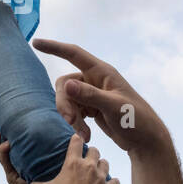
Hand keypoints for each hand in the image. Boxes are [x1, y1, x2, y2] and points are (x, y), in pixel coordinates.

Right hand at [0, 125, 40, 183]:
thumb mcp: (41, 168)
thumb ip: (41, 156)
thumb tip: (52, 136)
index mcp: (15, 163)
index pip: (3, 146)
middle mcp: (10, 166)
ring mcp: (10, 172)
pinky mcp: (13, 178)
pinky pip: (7, 164)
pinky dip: (5, 153)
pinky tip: (6, 144)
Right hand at [30, 137, 118, 183]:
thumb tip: (30, 183)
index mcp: (72, 163)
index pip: (76, 141)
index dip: (76, 139)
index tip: (76, 140)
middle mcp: (88, 167)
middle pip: (94, 150)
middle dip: (91, 153)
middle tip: (87, 159)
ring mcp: (100, 178)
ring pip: (105, 163)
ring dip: (101, 165)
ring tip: (97, 171)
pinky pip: (115, 181)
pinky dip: (112, 183)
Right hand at [33, 38, 168, 153]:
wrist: (146, 141)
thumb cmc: (136, 120)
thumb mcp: (114, 107)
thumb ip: (91, 95)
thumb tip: (66, 84)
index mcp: (102, 72)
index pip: (74, 54)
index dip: (54, 47)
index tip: (36, 42)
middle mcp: (95, 80)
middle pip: (65, 84)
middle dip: (64, 104)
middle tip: (71, 122)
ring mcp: (92, 94)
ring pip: (67, 100)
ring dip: (71, 117)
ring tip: (84, 134)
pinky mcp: (91, 107)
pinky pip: (73, 110)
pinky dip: (76, 123)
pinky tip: (86, 135)